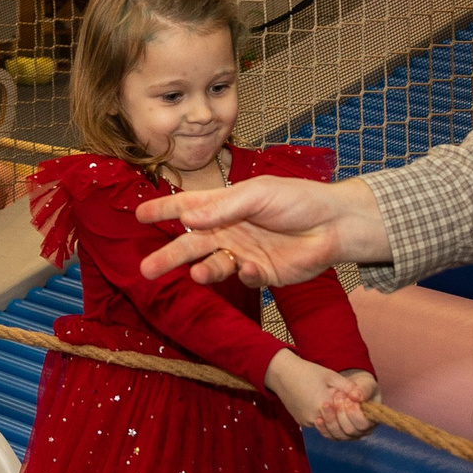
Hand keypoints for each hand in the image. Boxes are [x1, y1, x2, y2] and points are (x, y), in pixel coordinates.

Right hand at [135, 175, 383, 287]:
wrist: (335, 225)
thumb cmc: (298, 200)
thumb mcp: (259, 194)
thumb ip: (224, 207)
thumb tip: (187, 217)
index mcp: (225, 206)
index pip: (187, 208)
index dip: (162, 210)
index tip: (137, 215)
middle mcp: (229, 231)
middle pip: (191, 245)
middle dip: (168, 257)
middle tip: (145, 269)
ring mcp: (243, 254)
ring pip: (211, 267)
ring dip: (199, 272)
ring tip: (194, 276)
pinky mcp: (260, 274)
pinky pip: (242, 278)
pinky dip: (243, 274)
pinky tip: (251, 267)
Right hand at [264, 353, 379, 436]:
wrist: (281, 374)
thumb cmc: (307, 372)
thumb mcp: (330, 375)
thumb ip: (347, 387)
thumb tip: (362, 396)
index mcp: (324, 404)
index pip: (345, 418)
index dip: (352, 414)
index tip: (355, 406)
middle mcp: (315, 417)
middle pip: (338, 429)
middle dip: (346, 422)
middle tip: (350, 412)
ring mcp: (307, 422)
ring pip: (329, 430)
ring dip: (337, 425)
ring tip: (342, 413)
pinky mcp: (301, 422)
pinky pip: (318, 427)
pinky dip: (326, 423)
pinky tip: (329, 412)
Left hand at [313, 369, 379, 440]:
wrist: (349, 390)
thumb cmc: (361, 387)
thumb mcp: (366, 384)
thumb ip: (364, 390)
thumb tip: (355, 396)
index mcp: (372, 420)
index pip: (363, 424)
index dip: (355, 413)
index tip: (349, 398)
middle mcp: (361, 431)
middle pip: (350, 430)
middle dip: (341, 413)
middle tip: (337, 396)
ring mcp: (348, 435)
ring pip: (338, 435)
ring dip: (331, 420)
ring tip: (326, 405)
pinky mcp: (335, 434)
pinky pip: (328, 435)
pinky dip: (322, 428)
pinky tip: (318, 419)